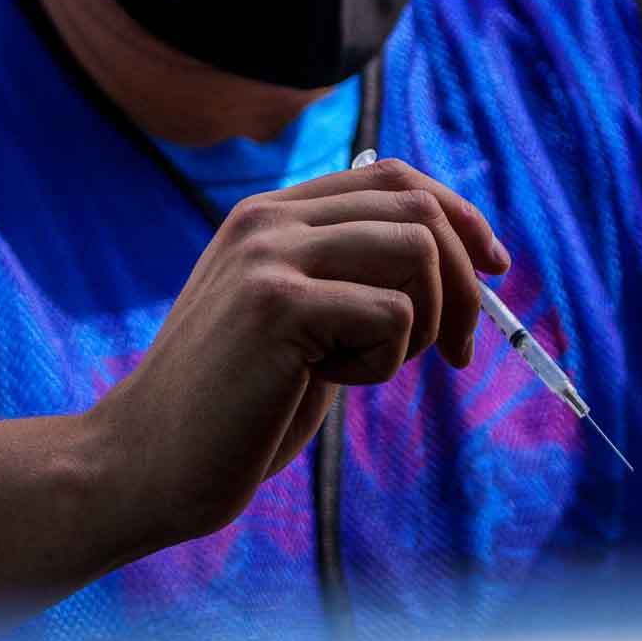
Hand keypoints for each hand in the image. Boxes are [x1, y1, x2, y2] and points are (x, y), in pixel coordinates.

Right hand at [84, 158, 509, 549]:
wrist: (147, 463)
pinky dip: (382, 361)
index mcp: (271, 214)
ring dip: (422, 325)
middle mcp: (268, 218)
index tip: (494, 268)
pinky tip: (324, 382)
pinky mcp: (278, 303)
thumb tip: (456, 260)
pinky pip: (394, 314)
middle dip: (465, 282)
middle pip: (417, 207)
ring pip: (417, 252)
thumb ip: (351, 280)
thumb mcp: (301, 324)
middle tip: (459, 353)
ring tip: (364, 367)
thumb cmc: (235, 407)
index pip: (394, 177)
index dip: (459, 216)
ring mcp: (269, 254)